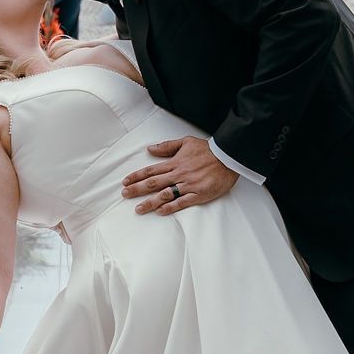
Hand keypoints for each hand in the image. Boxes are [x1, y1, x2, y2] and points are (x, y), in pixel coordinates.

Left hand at [122, 137, 236, 214]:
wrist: (228, 157)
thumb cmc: (208, 150)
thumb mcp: (186, 142)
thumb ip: (167, 146)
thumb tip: (150, 149)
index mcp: (175, 162)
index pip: (151, 170)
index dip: (137, 176)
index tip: (126, 182)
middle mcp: (179, 174)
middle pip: (154, 183)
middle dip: (137, 189)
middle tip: (124, 195)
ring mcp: (189, 185)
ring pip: (165, 195)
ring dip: (150, 202)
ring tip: (138, 209)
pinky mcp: (199, 194)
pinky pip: (182, 202)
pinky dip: (170, 207)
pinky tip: (160, 212)